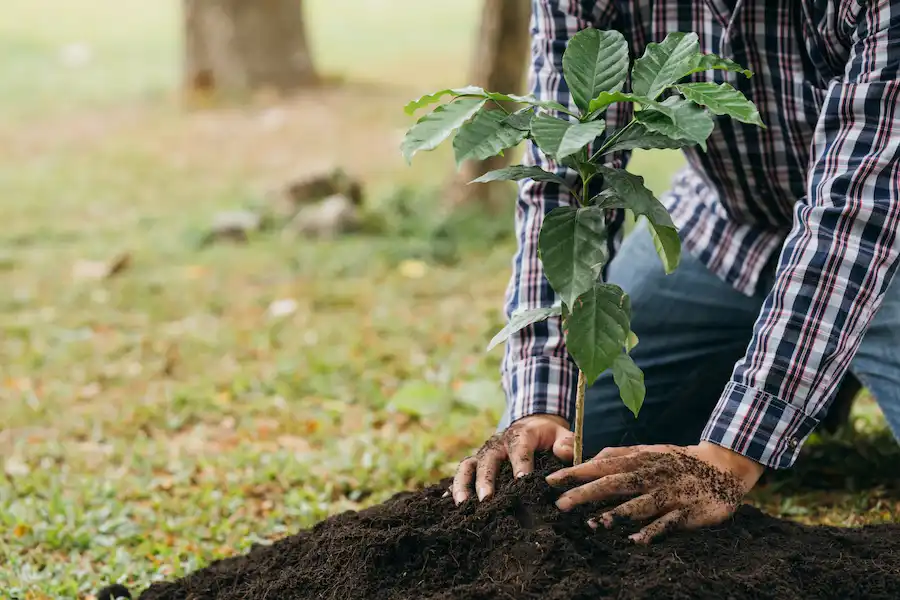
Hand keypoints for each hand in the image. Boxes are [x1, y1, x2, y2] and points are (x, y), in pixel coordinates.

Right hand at [450, 414, 572, 504]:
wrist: (530, 427)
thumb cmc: (547, 437)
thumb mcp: (561, 435)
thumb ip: (566, 443)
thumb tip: (565, 452)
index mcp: (519, 435)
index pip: (519, 448)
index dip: (520, 464)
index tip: (522, 482)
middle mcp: (497, 444)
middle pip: (488, 459)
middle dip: (486, 479)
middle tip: (487, 499)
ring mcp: (483, 454)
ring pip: (468, 466)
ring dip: (463, 485)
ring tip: (463, 505)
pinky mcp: (476, 464)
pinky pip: (462, 474)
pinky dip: (453, 487)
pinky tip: (447, 504)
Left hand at [546, 442, 764, 543]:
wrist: (723, 467)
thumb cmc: (676, 461)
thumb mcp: (647, 451)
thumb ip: (618, 456)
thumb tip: (585, 459)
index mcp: (640, 459)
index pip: (601, 465)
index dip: (576, 473)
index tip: (550, 481)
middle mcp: (652, 475)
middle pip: (614, 483)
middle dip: (586, 494)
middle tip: (560, 505)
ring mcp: (670, 493)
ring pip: (640, 504)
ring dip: (616, 514)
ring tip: (594, 524)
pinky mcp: (689, 511)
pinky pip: (668, 523)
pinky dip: (652, 531)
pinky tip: (634, 541)